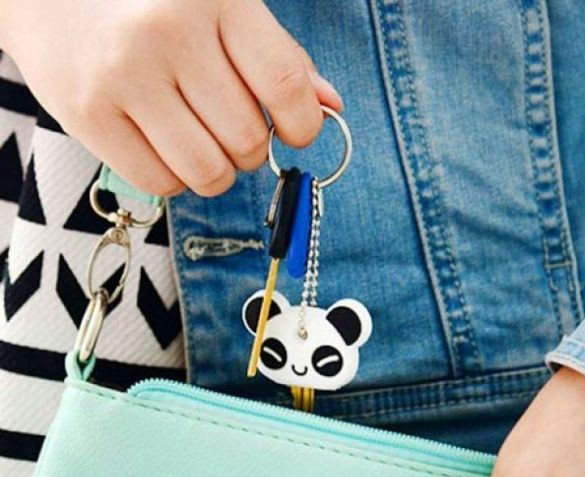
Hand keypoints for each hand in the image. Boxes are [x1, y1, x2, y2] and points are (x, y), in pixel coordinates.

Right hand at [0, 0, 341, 195]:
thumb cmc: (149, 2)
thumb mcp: (221, 6)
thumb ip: (277, 57)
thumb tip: (329, 106)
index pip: (285, 86)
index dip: (303, 127)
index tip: (294, 131)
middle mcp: (169, 33)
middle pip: (247, 142)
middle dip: (250, 149)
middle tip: (229, 128)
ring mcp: (124, 76)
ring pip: (209, 173)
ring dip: (217, 170)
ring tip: (199, 140)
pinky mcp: (88, 114)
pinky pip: (161, 183)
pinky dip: (175, 176)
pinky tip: (164, 145)